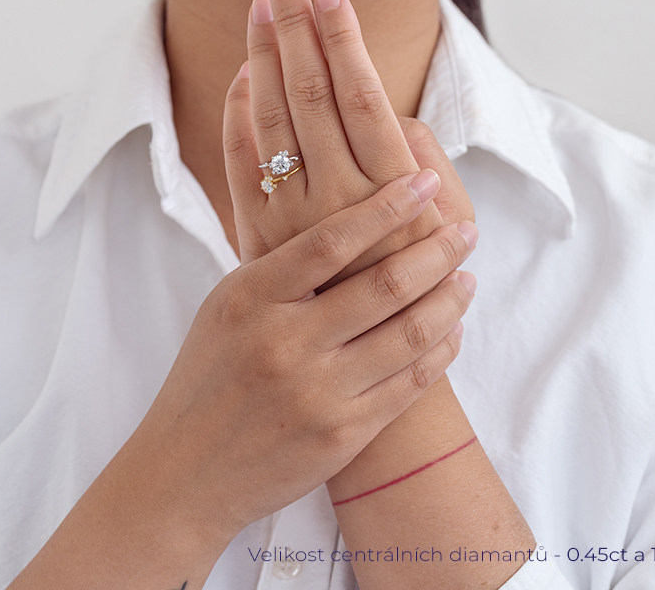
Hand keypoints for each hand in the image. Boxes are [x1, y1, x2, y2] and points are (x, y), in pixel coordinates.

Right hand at [141, 172, 474, 539]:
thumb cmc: (208, 376)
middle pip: (385, 284)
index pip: (331, 240)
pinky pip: (411, 384)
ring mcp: (318, 393)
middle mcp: (286, 343)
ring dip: (450, 300)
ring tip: (467, 278)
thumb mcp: (226, 305)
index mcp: (251, 298)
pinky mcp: (343, 434)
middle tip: (466, 231)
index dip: (386, 206)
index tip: (424, 181)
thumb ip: (279, 264)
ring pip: (410, 334)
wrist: (187, 473)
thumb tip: (340, 214)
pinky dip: (442, 350)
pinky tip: (453, 330)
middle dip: (438, 251)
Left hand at [223, 0, 473, 293]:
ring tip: (259, 5)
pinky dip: (236, 118)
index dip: (340, 38)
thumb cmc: (427, 284)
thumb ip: (427, 162)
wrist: (370, 360)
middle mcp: (334, 198)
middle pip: (307, 94)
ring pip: (270, 121)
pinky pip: (238, 167)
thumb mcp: (452, 227)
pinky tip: (240, 77)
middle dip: (293, 26)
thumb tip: (391, 116)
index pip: (358, 96)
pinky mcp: (259, 236)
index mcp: (390, 189)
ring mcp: (290, 218)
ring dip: (262, 58)